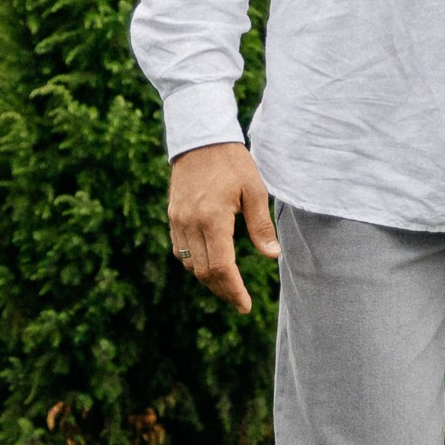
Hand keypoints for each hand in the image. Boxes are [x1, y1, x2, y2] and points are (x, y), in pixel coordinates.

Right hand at [167, 142, 278, 314]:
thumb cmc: (232, 163)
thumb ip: (260, 226)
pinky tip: (210, 265)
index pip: (220, 267)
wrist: (200, 139)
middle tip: (240, 301)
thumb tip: (272, 256)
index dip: (233, 290)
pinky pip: (179, 250)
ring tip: (228, 286)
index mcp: (212, 218)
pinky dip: (194, 263)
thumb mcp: (254, 190)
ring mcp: (177, 221)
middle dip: (222, 290)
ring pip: (189, 264)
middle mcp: (190, 223)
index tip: (245, 305)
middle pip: (202, 272)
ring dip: (207, 279)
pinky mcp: (172, 216)